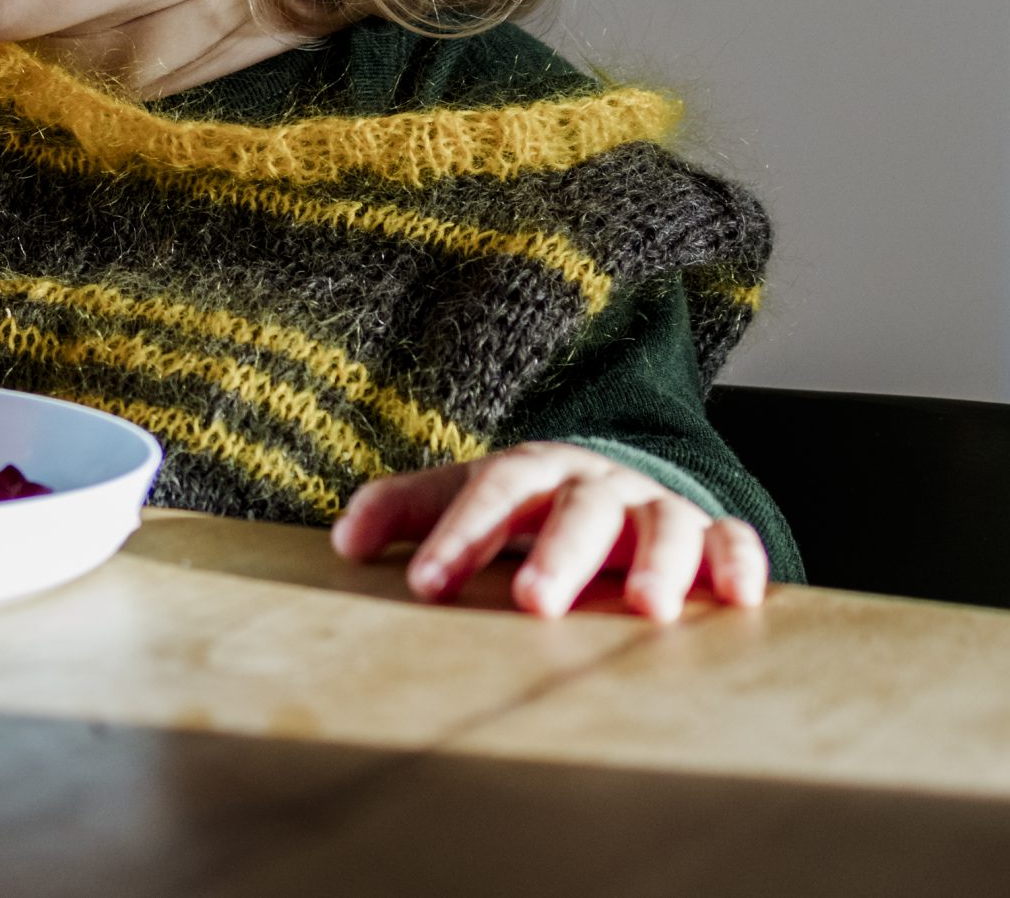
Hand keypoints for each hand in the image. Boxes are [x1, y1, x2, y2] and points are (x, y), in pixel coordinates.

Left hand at [330, 442, 771, 620]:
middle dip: (558, 555)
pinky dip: (739, 563)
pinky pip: (732, 540)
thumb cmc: (526, 502)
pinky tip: (737, 597)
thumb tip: (343, 543)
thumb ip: (405, 510)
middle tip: (533, 604)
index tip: (427, 586)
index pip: (492, 494)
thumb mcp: (464, 495)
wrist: (611, 476)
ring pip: (664, 526)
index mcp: (533, 471)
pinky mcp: (709, 533)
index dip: (459, 535)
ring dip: (660, 565)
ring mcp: (655, 506)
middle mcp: (597, 484)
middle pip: (580, 511)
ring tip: (648, 610)